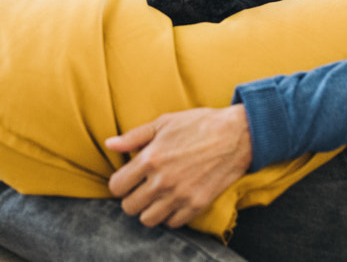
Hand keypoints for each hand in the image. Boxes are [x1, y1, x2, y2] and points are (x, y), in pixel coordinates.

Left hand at [104, 105, 252, 228]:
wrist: (237, 135)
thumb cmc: (199, 124)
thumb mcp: (164, 122)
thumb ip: (134, 137)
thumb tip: (109, 144)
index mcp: (150, 159)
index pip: (117, 187)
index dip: (119, 183)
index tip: (128, 179)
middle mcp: (162, 181)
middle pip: (129, 207)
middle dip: (132, 198)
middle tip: (141, 188)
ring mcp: (180, 196)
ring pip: (148, 220)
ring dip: (148, 210)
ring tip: (156, 197)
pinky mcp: (197, 205)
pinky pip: (172, 223)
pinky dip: (169, 215)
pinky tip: (173, 201)